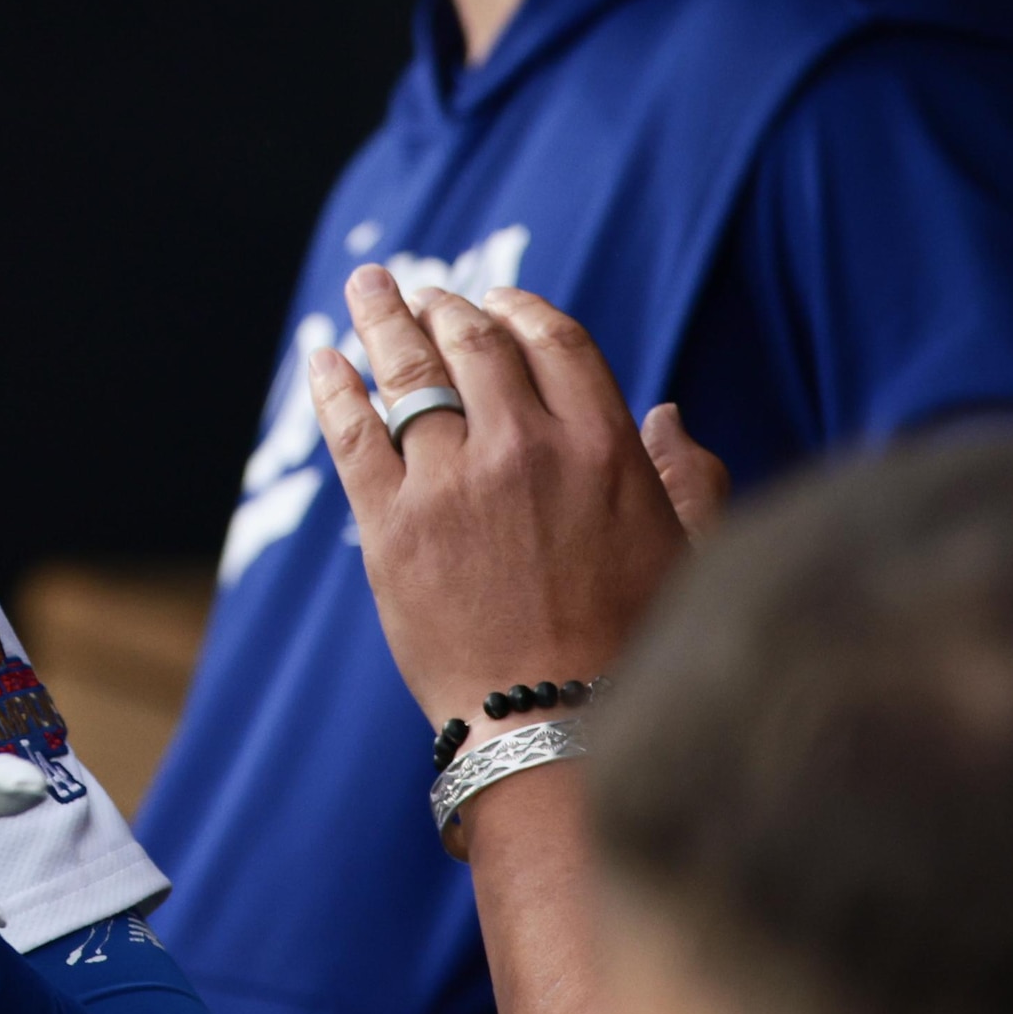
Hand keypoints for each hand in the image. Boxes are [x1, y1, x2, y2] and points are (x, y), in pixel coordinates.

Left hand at [305, 265, 722, 735]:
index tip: (497, 299)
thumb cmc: (634, 650)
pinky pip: (352, 433)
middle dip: (446, 307)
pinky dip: (333, 388)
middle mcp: (525, 446)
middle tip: (424, 291)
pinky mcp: (391, 526)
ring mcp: (451, 482)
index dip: (521, 311)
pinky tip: (320, 357)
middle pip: (474, 344)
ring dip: (384, 320)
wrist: (550, 726)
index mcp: (604, 443)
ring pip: (409, 374)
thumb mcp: (692, 553)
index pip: (553, 340)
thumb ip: (688, 476)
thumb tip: (668, 412)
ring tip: (367, 287)